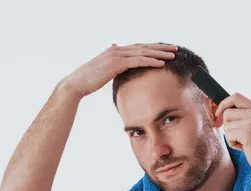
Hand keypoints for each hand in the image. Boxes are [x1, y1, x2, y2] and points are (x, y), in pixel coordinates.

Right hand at [61, 42, 177, 98]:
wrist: (76, 84)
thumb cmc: (87, 81)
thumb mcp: (101, 71)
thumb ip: (111, 63)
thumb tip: (115, 57)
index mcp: (115, 51)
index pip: (138, 47)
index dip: (152, 48)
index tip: (165, 50)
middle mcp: (117, 49)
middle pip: (144, 47)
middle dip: (160, 48)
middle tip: (174, 48)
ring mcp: (117, 55)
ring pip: (143, 52)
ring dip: (160, 53)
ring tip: (173, 55)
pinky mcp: (116, 63)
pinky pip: (138, 61)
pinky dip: (151, 61)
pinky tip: (161, 63)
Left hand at [214, 93, 250, 181]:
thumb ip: (244, 117)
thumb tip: (221, 111)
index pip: (235, 96)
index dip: (223, 104)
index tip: (218, 114)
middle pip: (227, 112)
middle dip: (227, 126)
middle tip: (236, 137)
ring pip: (226, 125)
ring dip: (231, 137)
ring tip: (244, 144)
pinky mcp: (248, 132)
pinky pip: (228, 135)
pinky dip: (233, 144)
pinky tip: (245, 148)